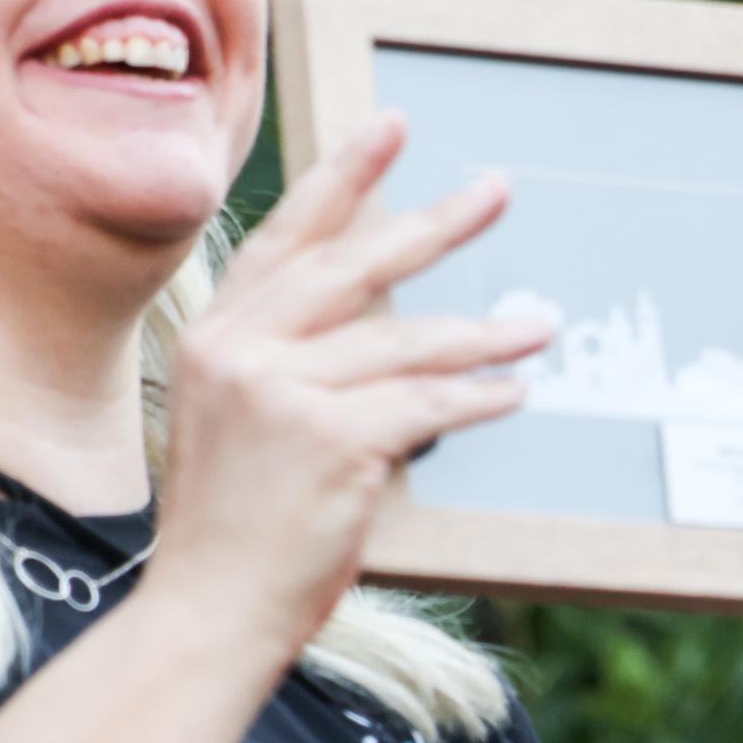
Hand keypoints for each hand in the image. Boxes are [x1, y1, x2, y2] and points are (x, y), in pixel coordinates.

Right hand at [145, 113, 551, 679]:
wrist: (205, 613)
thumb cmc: (229, 533)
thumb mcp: (233, 426)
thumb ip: (285, 366)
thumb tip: (381, 330)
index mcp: (213, 337)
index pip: (288, 240)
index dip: (343, 180)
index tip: (390, 128)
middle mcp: (240, 349)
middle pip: (356, 265)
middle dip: (434, 224)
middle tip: (497, 190)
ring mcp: (282, 391)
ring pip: (408, 340)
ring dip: (483, 334)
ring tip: (537, 325)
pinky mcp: (331, 438)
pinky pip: (428, 404)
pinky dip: (477, 400)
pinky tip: (513, 395)